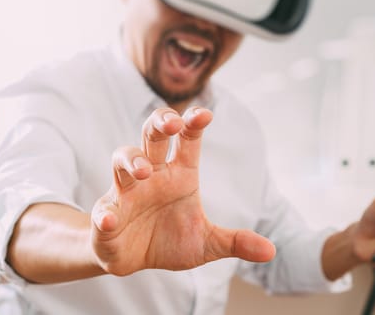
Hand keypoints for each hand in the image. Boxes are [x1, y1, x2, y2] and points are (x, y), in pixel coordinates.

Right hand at [90, 107, 275, 275]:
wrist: (136, 260)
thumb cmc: (171, 241)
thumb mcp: (207, 243)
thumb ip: (235, 242)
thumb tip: (271, 251)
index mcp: (179, 175)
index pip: (188, 142)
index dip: (193, 124)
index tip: (205, 115)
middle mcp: (152, 175)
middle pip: (152, 137)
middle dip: (160, 124)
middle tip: (172, 124)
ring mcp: (126, 192)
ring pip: (123, 161)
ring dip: (132, 161)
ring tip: (144, 171)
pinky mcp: (107, 216)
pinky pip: (103, 210)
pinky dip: (105, 214)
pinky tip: (110, 220)